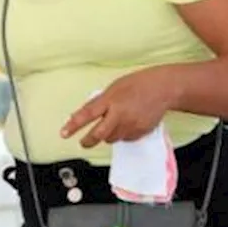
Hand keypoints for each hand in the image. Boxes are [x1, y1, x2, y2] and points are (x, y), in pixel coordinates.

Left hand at [61, 68, 177, 146]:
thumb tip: (80, 115)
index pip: (87, 114)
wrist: (163, 88)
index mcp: (110, 99)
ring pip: (111, 139)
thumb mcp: (113, 88)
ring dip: (107, 135)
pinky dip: (122, 134)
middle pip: (98, 134)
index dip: (74, 125)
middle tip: (83, 142)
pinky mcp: (140, 132)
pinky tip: (128, 123)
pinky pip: (125, 139)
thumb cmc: (137, 84)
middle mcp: (120, 113)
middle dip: (88, 141)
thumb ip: (98, 102)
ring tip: (115, 122)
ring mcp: (131, 124)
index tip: (64, 133)